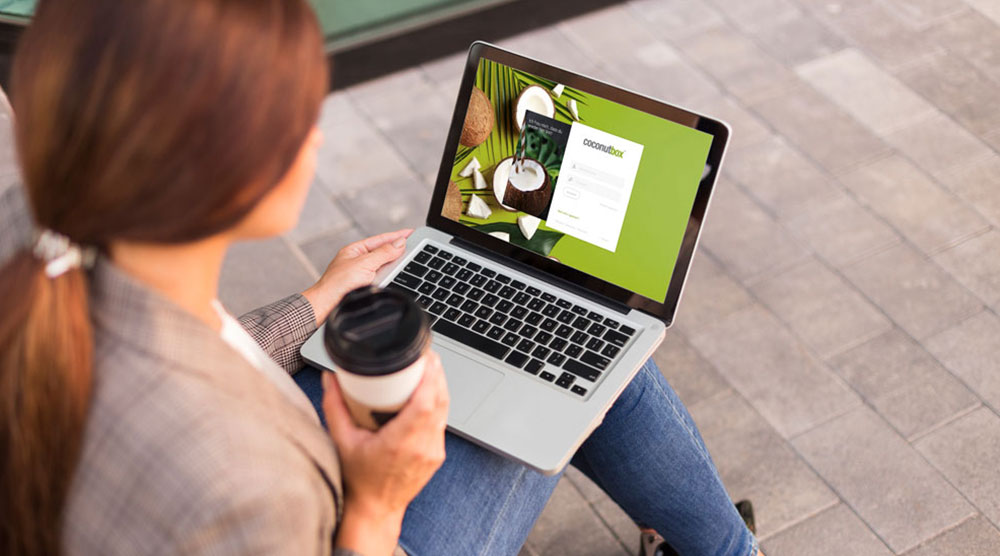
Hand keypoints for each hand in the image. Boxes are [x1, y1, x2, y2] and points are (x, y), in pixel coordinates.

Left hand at [302, 229, 412, 324]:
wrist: (328, 306)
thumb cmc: (337, 284)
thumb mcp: (364, 264)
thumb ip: (383, 253)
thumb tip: (399, 243)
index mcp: (355, 250)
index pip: (380, 240)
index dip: (396, 236)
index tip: (410, 232)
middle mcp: (358, 260)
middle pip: (383, 252)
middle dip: (398, 248)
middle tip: (414, 244)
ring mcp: (361, 274)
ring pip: (383, 265)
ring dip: (394, 263)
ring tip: (407, 258)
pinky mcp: (364, 287)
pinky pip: (382, 278)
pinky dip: (390, 275)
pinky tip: (396, 276)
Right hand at [323, 352, 448, 553]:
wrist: (375, 509)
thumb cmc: (358, 480)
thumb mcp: (341, 441)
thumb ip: (334, 406)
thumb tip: (331, 378)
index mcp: (401, 442)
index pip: (426, 402)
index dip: (430, 377)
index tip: (426, 358)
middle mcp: (422, 446)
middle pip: (440, 401)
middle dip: (436, 374)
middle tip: (426, 355)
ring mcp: (433, 451)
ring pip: (444, 410)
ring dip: (439, 387)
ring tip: (428, 368)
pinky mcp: (437, 453)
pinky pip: (441, 421)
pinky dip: (437, 403)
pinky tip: (428, 392)